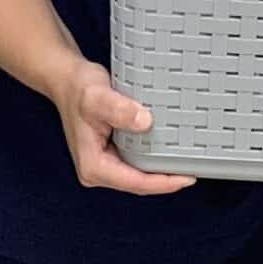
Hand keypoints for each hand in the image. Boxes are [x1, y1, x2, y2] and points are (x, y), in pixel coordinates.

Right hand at [46, 55, 193, 197]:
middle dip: (165, 180)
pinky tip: (169, 151)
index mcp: (93, 166)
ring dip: (160, 171)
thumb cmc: (79, 88)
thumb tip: (144, 122)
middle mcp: (97, 170)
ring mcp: (104, 163)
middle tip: (194, 169)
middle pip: (138, 183)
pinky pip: (136, 162)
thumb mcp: (97, 96)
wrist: (68, 80)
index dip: (162, 183)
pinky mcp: (111, 153)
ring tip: (187, 163)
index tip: (185, 178)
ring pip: (138, 175)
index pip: (134, 182)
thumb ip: (119, 109)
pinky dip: (153, 159)